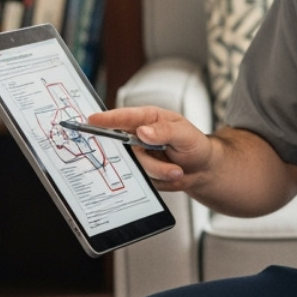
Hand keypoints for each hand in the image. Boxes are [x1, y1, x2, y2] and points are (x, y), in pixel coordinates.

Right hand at [89, 106, 214, 191]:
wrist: (203, 170)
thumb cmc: (195, 145)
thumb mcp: (185, 134)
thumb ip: (165, 131)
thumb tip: (143, 131)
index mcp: (149, 119)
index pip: (125, 117)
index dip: (108, 119)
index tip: (93, 120)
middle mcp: (139, 136)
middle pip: (126, 146)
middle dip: (146, 157)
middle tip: (167, 159)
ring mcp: (139, 155)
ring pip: (136, 165)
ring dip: (159, 170)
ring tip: (177, 170)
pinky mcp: (140, 172)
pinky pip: (141, 178)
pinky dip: (159, 179)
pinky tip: (171, 174)